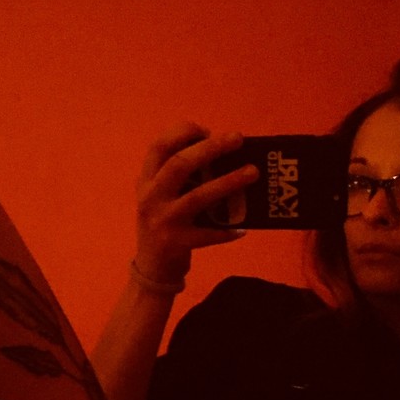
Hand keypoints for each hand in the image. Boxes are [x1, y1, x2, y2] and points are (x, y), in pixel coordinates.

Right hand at [134, 122, 258, 283]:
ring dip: (228, 182)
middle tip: (238, 139)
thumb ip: (177, 177)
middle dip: (211, 148)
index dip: (182, 132)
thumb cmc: (164, 224)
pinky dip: (227, 230)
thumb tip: (221, 153)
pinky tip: (244, 228)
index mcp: (146, 181)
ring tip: (253, 172)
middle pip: (180, 164)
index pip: (159, 146)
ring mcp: (163, 221)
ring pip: (198, 196)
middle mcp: (151, 198)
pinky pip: (207, 234)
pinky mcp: (176, 243)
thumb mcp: (160, 197)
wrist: (151, 269)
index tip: (207, 130)